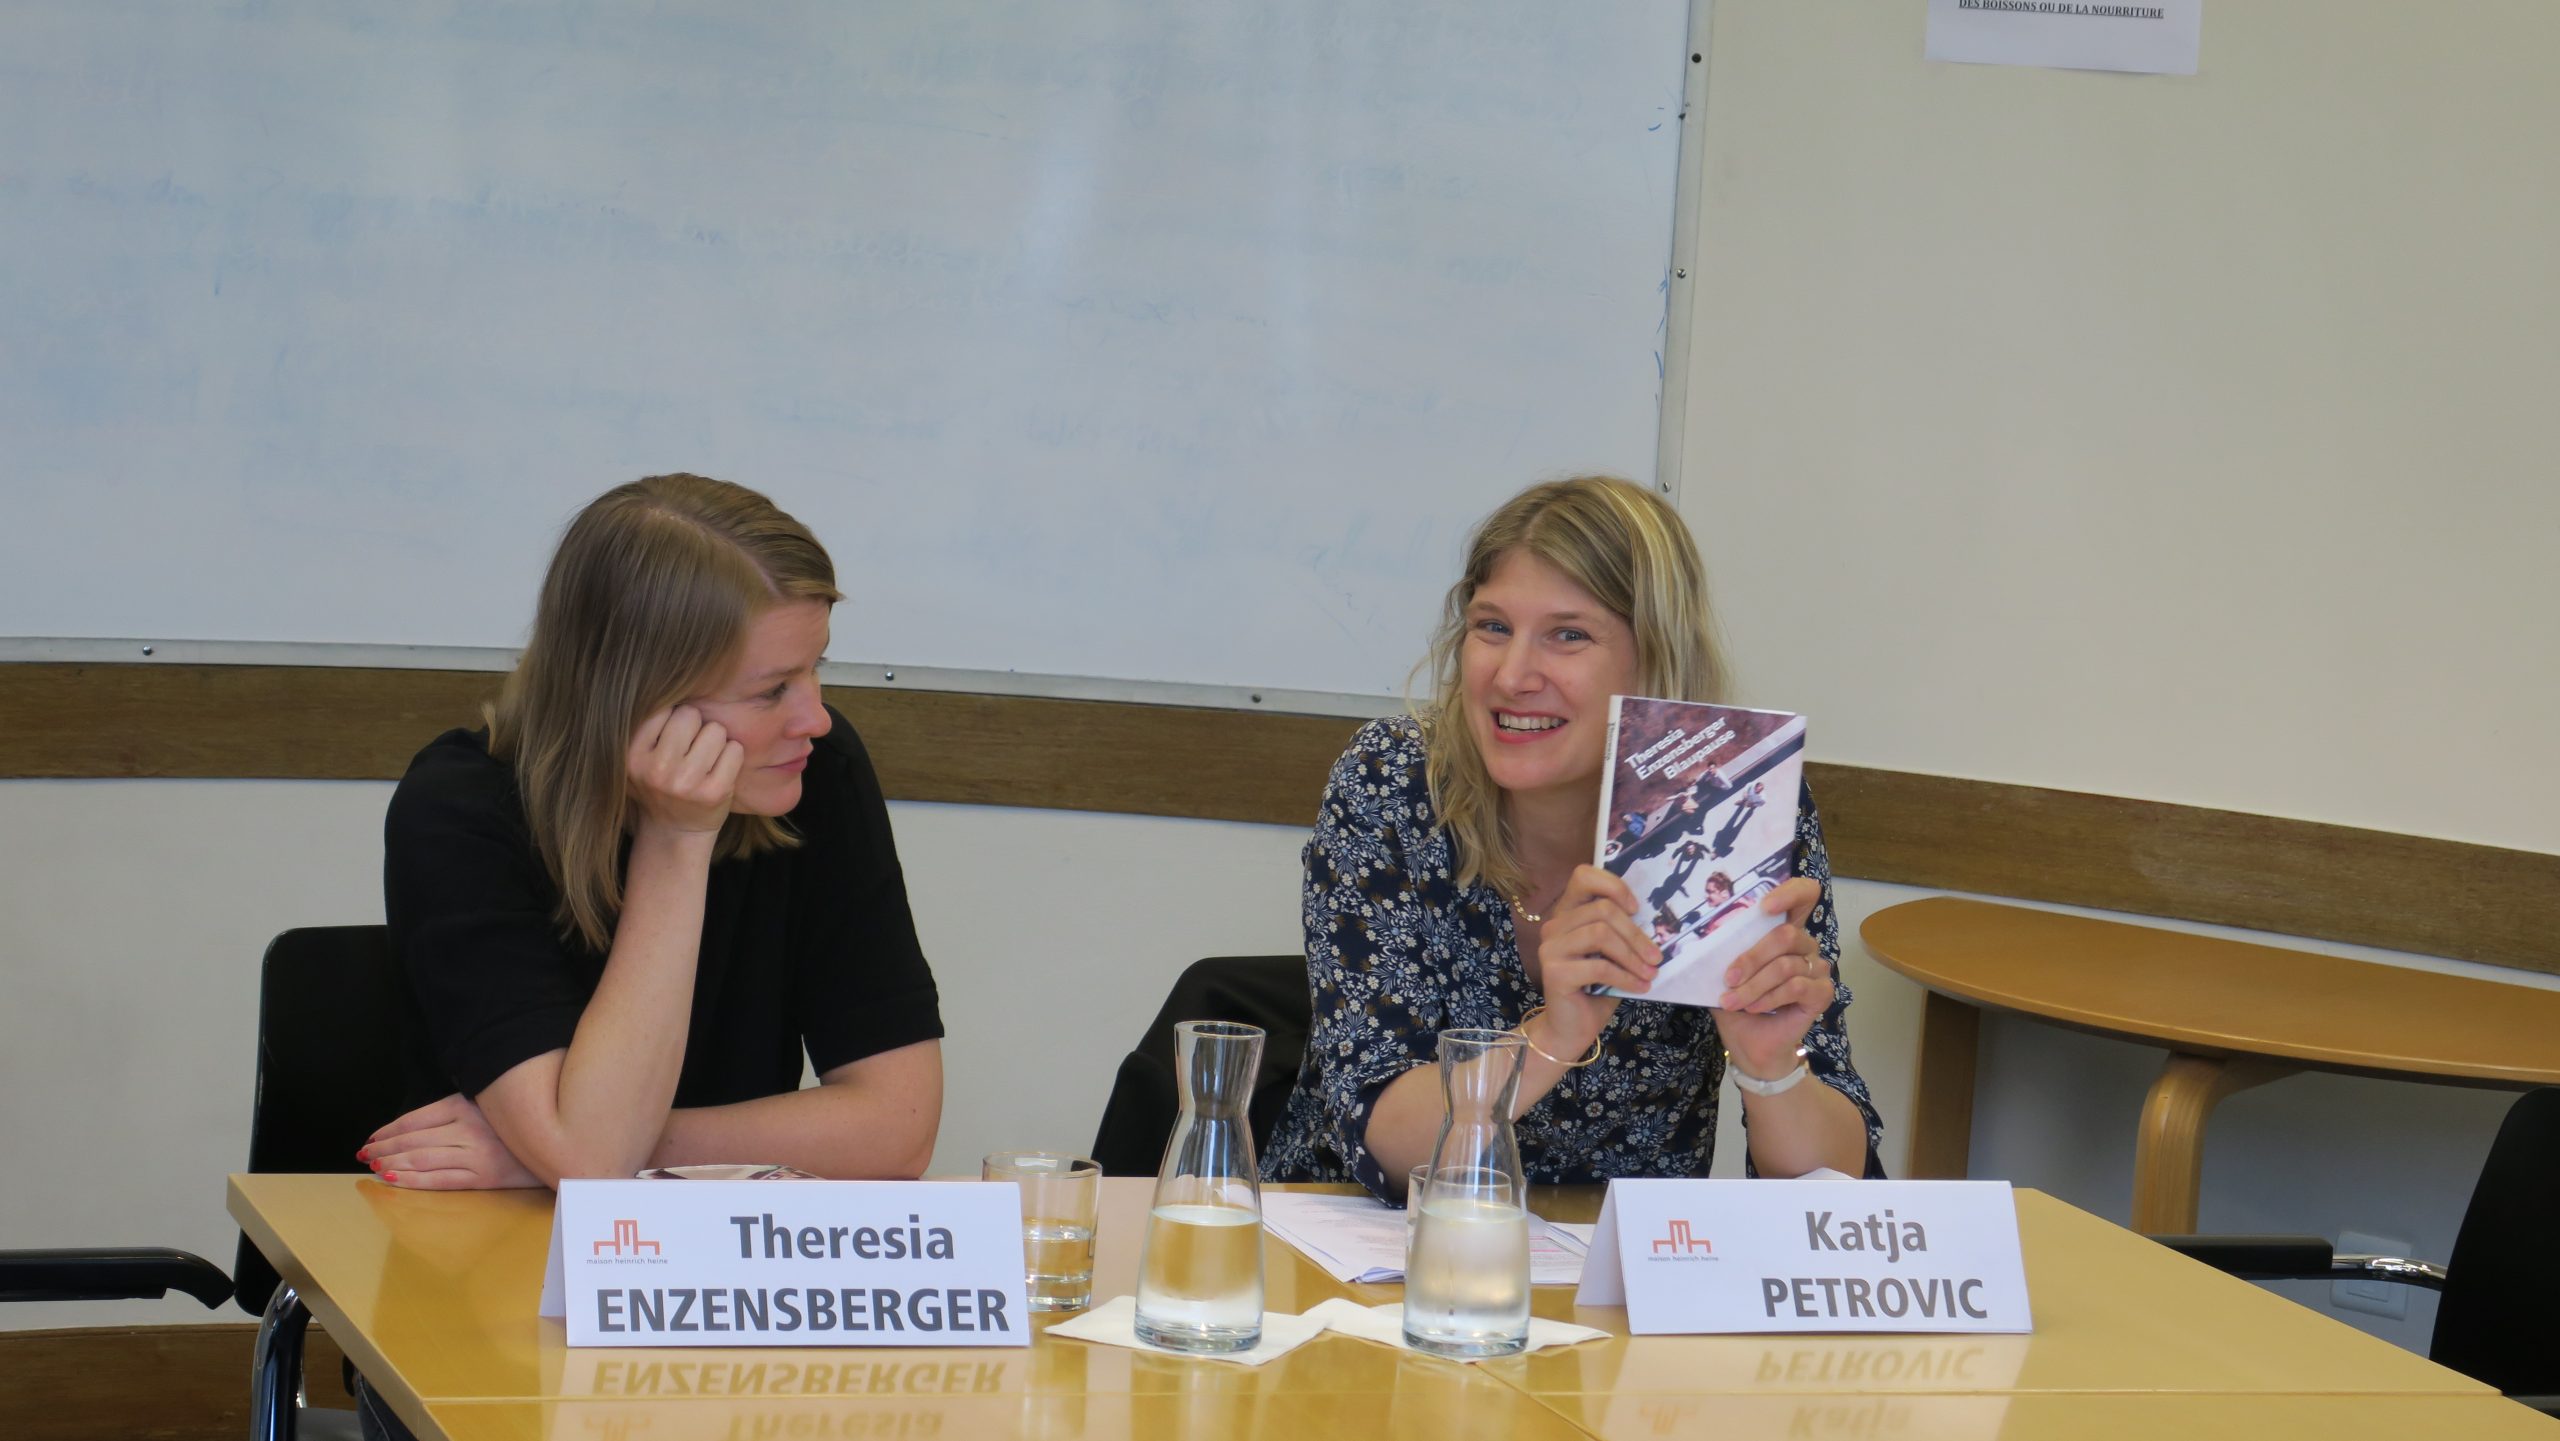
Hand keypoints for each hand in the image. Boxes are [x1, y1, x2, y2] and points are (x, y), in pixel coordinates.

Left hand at [362, 1094, 543, 1190]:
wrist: (558, 1142)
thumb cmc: (517, 1124)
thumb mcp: (487, 1104)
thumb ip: (457, 1108)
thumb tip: (415, 1125)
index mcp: (467, 1105)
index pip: (416, 1119)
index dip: (389, 1130)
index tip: (372, 1139)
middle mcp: (468, 1128)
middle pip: (413, 1140)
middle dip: (384, 1149)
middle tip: (364, 1156)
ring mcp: (476, 1153)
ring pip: (421, 1159)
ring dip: (392, 1163)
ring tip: (374, 1168)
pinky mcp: (484, 1176)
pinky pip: (439, 1179)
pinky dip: (412, 1180)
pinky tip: (394, 1179)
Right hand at [626, 704, 744, 833]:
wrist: (673, 831)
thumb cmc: (657, 783)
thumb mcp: (635, 757)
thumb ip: (644, 723)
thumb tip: (664, 676)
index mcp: (631, 755)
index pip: (663, 708)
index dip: (672, 718)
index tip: (669, 738)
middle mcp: (656, 769)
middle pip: (690, 714)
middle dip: (695, 726)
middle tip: (689, 750)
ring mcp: (685, 783)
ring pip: (715, 730)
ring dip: (715, 741)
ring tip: (702, 762)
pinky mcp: (714, 792)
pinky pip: (735, 749)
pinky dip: (732, 756)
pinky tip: (717, 772)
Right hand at [1529, 864, 1659, 1055]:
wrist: (1571, 1028)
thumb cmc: (1596, 988)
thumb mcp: (1613, 954)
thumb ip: (1623, 932)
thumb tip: (1659, 921)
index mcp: (1568, 913)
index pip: (1583, 876)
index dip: (1613, 885)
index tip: (1637, 909)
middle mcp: (1554, 925)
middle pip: (1602, 909)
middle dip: (1636, 934)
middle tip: (1656, 957)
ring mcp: (1551, 948)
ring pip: (1600, 934)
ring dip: (1633, 955)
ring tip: (1650, 973)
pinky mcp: (1554, 972)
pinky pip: (1599, 966)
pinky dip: (1626, 977)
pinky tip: (1640, 988)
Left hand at [1712, 876, 1833, 1078]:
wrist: (1751, 1046)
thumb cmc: (1738, 1007)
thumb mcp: (1723, 975)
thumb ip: (1721, 953)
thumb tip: (1700, 934)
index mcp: (1782, 933)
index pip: (1803, 896)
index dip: (1791, 892)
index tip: (1765, 906)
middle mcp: (1805, 946)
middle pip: (1786, 935)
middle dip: (1751, 958)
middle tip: (1728, 979)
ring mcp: (1817, 969)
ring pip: (1785, 966)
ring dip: (1753, 986)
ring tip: (1732, 1002)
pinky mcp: (1822, 993)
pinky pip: (1795, 987)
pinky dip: (1768, 998)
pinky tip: (1753, 1008)